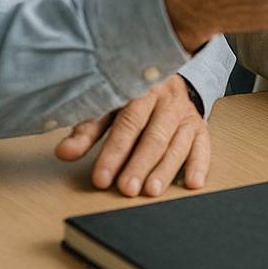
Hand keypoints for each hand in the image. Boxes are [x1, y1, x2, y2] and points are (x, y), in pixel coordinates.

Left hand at [55, 74, 208, 196]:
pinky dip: (200, 165)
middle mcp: (167, 102)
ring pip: (178, 144)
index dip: (114, 152)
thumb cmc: (132, 97)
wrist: (169, 77)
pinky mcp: (200, 127)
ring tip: (152, 191)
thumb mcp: (107, 108)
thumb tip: (64, 153)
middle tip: (127, 189)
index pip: (127, 124)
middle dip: (140, 165)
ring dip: (166, 169)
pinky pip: (204, 146)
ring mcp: (187, 115)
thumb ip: (87, 131)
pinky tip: (193, 183)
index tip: (101, 178)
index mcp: (141, 92)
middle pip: (154, 136)